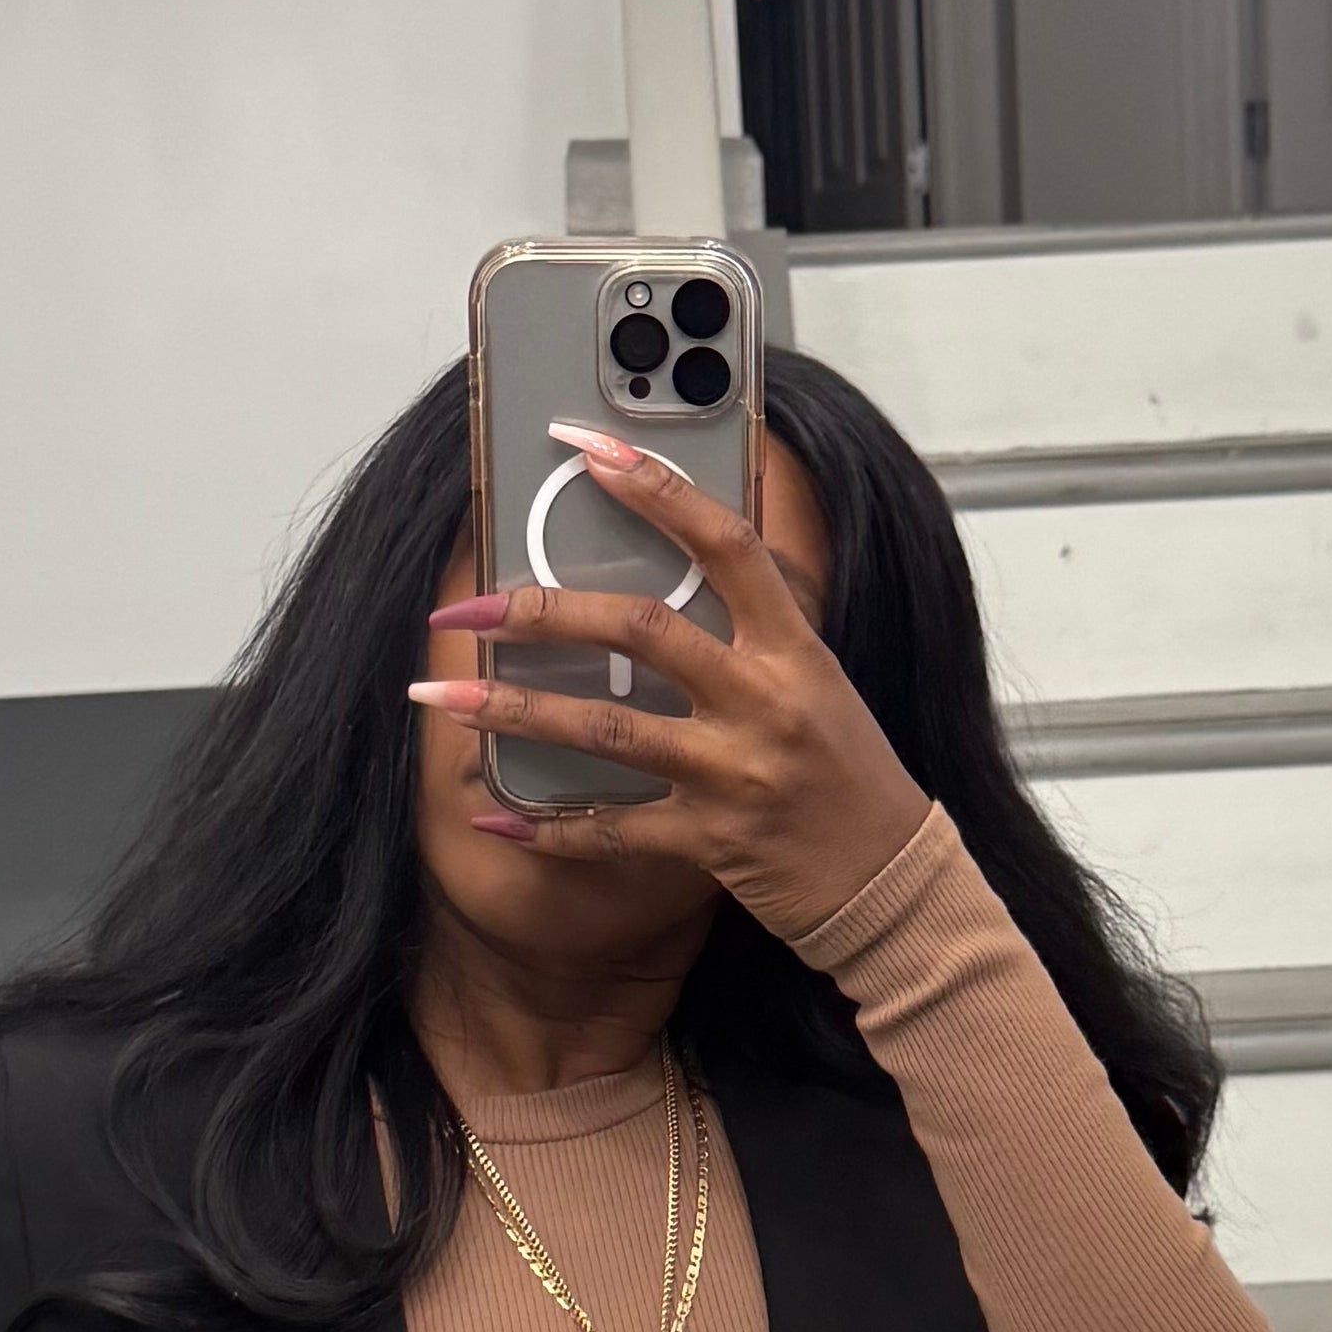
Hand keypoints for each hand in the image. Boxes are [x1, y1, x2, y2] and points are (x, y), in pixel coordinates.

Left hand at [410, 422, 930, 947]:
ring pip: (606, 729)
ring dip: (513, 712)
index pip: (726, 542)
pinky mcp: (711, 841)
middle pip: (641, 629)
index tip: (589, 449)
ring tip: (440, 697)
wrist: (892, 883)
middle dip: (542, 612)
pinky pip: (611, 832)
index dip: (656, 488)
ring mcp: (735, 773)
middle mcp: (764, 701)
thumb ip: (755, 628)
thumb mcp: (819, 681)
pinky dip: (546, 829)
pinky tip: (493, 816)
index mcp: (794, 647)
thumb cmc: (850, 774)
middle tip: (467, 607)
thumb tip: (678, 559)